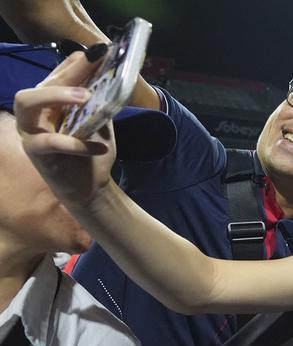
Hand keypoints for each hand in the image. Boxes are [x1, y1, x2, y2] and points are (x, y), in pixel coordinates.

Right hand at [14, 51, 116, 204]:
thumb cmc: (93, 154)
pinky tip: (98, 146)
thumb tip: (109, 76)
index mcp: (51, 104)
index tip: (98, 52)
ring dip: (55, 95)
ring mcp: (31, 132)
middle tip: (91, 66)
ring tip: (86, 98)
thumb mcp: (101, 123)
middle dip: (64, 73)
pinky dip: (76, 143)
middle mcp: (36, 114)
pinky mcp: (35, 153)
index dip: (74, 63)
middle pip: (39, 84)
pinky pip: (49, 142)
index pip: (57, 76)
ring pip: (26, 103)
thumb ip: (101, 102)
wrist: (92, 188)